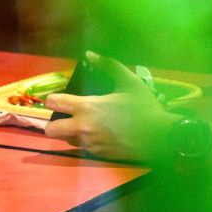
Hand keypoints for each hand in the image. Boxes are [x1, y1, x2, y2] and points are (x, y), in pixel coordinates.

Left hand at [43, 53, 169, 160]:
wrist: (161, 138)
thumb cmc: (144, 108)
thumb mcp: (129, 81)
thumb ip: (108, 65)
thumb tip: (89, 54)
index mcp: (87, 107)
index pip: (53, 103)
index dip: (52, 100)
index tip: (58, 99)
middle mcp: (83, 127)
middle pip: (50, 131)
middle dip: (53, 124)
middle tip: (65, 117)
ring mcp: (90, 144)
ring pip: (66, 141)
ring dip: (69, 134)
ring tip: (83, 125)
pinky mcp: (98, 156)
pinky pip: (81, 150)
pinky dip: (84, 143)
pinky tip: (97, 135)